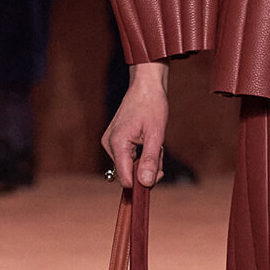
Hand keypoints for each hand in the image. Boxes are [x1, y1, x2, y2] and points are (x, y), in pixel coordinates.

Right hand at [103, 62, 168, 187]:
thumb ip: (150, 160)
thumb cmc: (152, 106)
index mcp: (117, 143)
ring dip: (146, 159)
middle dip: (148, 166)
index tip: (158, 173)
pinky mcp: (114, 141)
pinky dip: (141, 154)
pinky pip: (128, 156)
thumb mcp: (156, 134)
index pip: (125, 178)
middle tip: (160, 151)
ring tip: (155, 142)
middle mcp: (109, 145)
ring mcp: (110, 143)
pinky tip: (148, 141)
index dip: (141, 181)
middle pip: (129, 172)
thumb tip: (146, 183)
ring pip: (130, 165)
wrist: (145, 86)